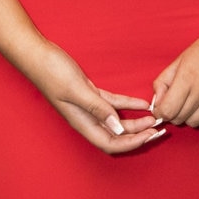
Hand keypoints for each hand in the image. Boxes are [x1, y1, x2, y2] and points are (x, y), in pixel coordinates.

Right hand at [26, 42, 160, 154]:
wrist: (36, 55)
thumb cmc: (51, 72)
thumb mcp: (77, 90)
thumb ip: (98, 109)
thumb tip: (117, 128)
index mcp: (82, 123)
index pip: (111, 143)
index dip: (132, 144)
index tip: (150, 136)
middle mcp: (86, 119)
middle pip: (117, 135)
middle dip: (139, 135)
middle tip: (161, 129)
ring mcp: (88, 107)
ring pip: (117, 120)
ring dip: (136, 121)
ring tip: (156, 117)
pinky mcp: (90, 94)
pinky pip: (113, 103)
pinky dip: (128, 104)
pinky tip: (143, 103)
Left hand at [152, 30, 198, 128]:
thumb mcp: (178, 62)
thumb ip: (162, 83)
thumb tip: (157, 105)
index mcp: (187, 77)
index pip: (167, 110)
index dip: (161, 112)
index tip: (163, 109)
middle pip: (180, 119)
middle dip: (175, 113)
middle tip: (180, 102)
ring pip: (195, 123)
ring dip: (191, 116)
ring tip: (195, 102)